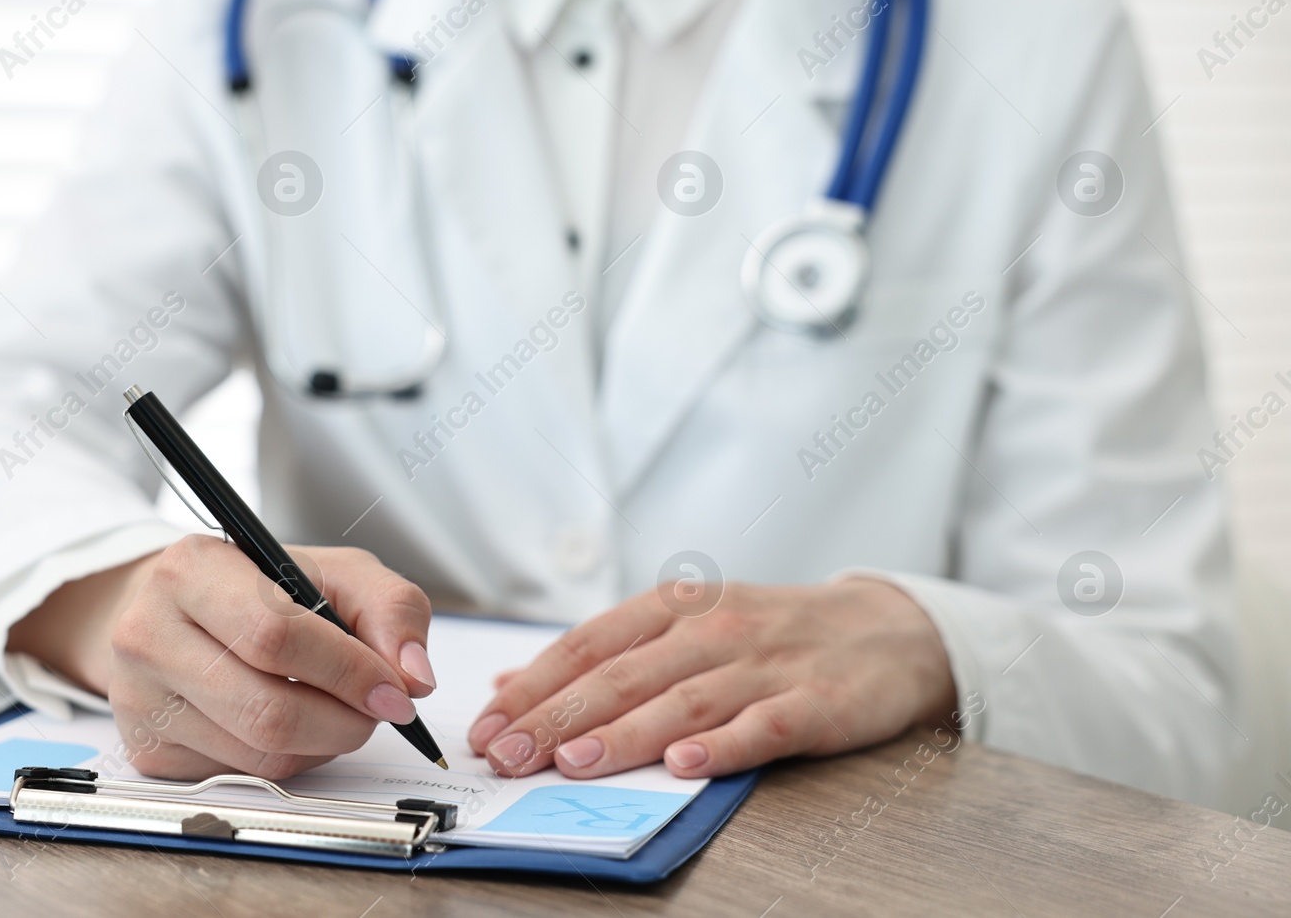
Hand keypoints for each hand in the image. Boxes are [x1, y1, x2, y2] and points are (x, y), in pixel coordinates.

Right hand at [9, 535, 436, 779]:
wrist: (171, 609)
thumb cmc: (257, 585)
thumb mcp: (332, 571)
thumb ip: (390, 608)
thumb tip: (415, 677)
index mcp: (191, 570)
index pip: (276, 635)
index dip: (348, 671)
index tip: (396, 692)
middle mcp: (148, 633)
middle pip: (267, 709)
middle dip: (343, 721)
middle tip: (374, 710)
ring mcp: (139, 697)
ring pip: (258, 754)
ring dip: (321, 743)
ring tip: (333, 709)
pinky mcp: (146, 748)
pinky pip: (239, 776)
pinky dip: (286, 759)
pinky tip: (287, 722)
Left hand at [466, 578, 955, 778]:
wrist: (886, 629)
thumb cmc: (771, 632)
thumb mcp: (683, 627)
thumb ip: (602, 655)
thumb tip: (511, 679)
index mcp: (674, 608)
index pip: (589, 644)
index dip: (534, 685)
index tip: (486, 723)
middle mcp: (712, 630)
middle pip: (623, 674)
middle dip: (558, 716)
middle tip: (507, 754)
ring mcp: (764, 665)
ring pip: (682, 700)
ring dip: (624, 732)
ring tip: (573, 761)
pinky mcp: (814, 702)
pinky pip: (764, 725)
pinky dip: (724, 744)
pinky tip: (685, 764)